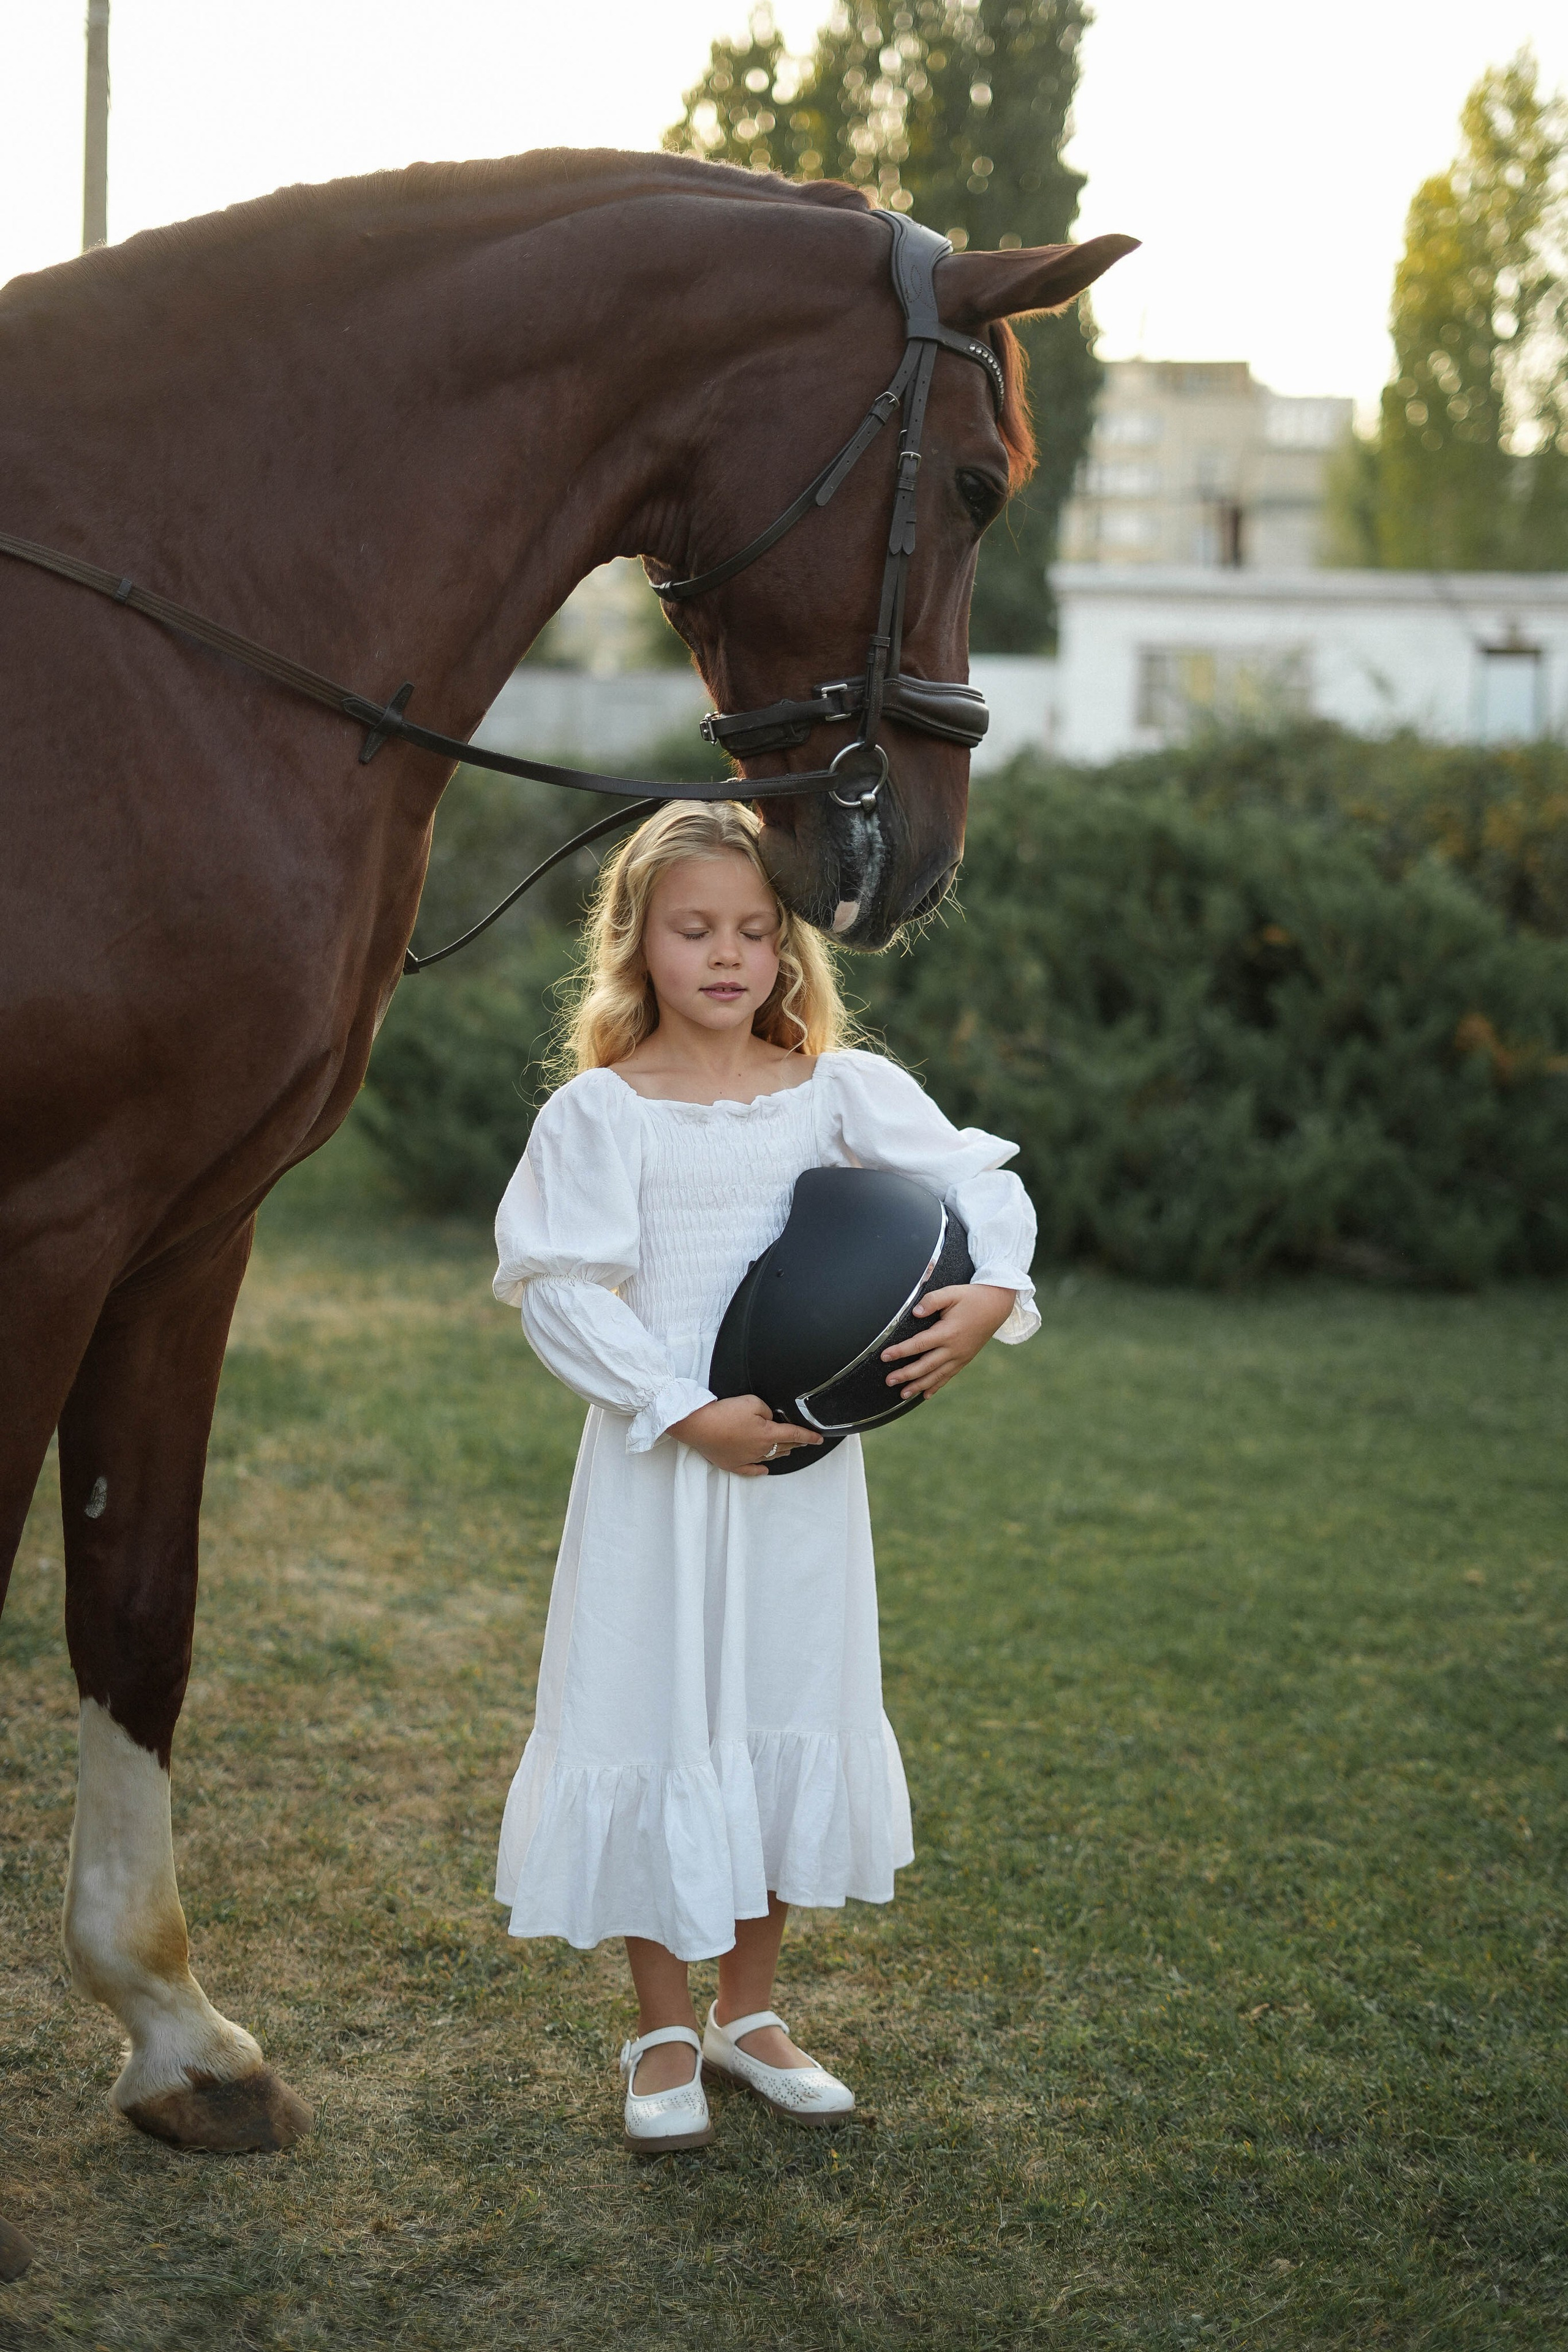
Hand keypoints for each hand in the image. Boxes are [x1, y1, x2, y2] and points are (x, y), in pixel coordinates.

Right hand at [669, 1394, 822, 1475]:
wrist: (699, 1425)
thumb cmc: (725, 1413)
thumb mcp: (752, 1402)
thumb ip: (767, 1410)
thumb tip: (769, 1418)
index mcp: (768, 1434)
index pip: (795, 1435)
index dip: (809, 1436)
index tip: (819, 1439)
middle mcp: (760, 1449)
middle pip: (783, 1446)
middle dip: (796, 1443)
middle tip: (804, 1441)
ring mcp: (746, 1458)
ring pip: (769, 1457)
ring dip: (781, 1453)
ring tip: (789, 1451)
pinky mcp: (732, 1463)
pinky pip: (750, 1470)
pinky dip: (760, 1470)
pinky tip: (765, 1469)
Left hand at [880, 1284, 1015, 1400]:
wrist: (996, 1306)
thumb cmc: (971, 1297)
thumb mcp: (951, 1293)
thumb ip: (932, 1301)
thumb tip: (915, 1312)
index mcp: (948, 1332)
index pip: (919, 1344)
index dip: (900, 1351)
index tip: (884, 1356)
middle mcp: (954, 1349)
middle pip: (926, 1366)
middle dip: (906, 1375)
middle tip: (888, 1381)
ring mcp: (960, 1357)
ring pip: (936, 1376)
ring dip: (918, 1386)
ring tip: (902, 1395)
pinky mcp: (964, 1360)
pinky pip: (948, 1376)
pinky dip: (936, 1386)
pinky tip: (925, 1395)